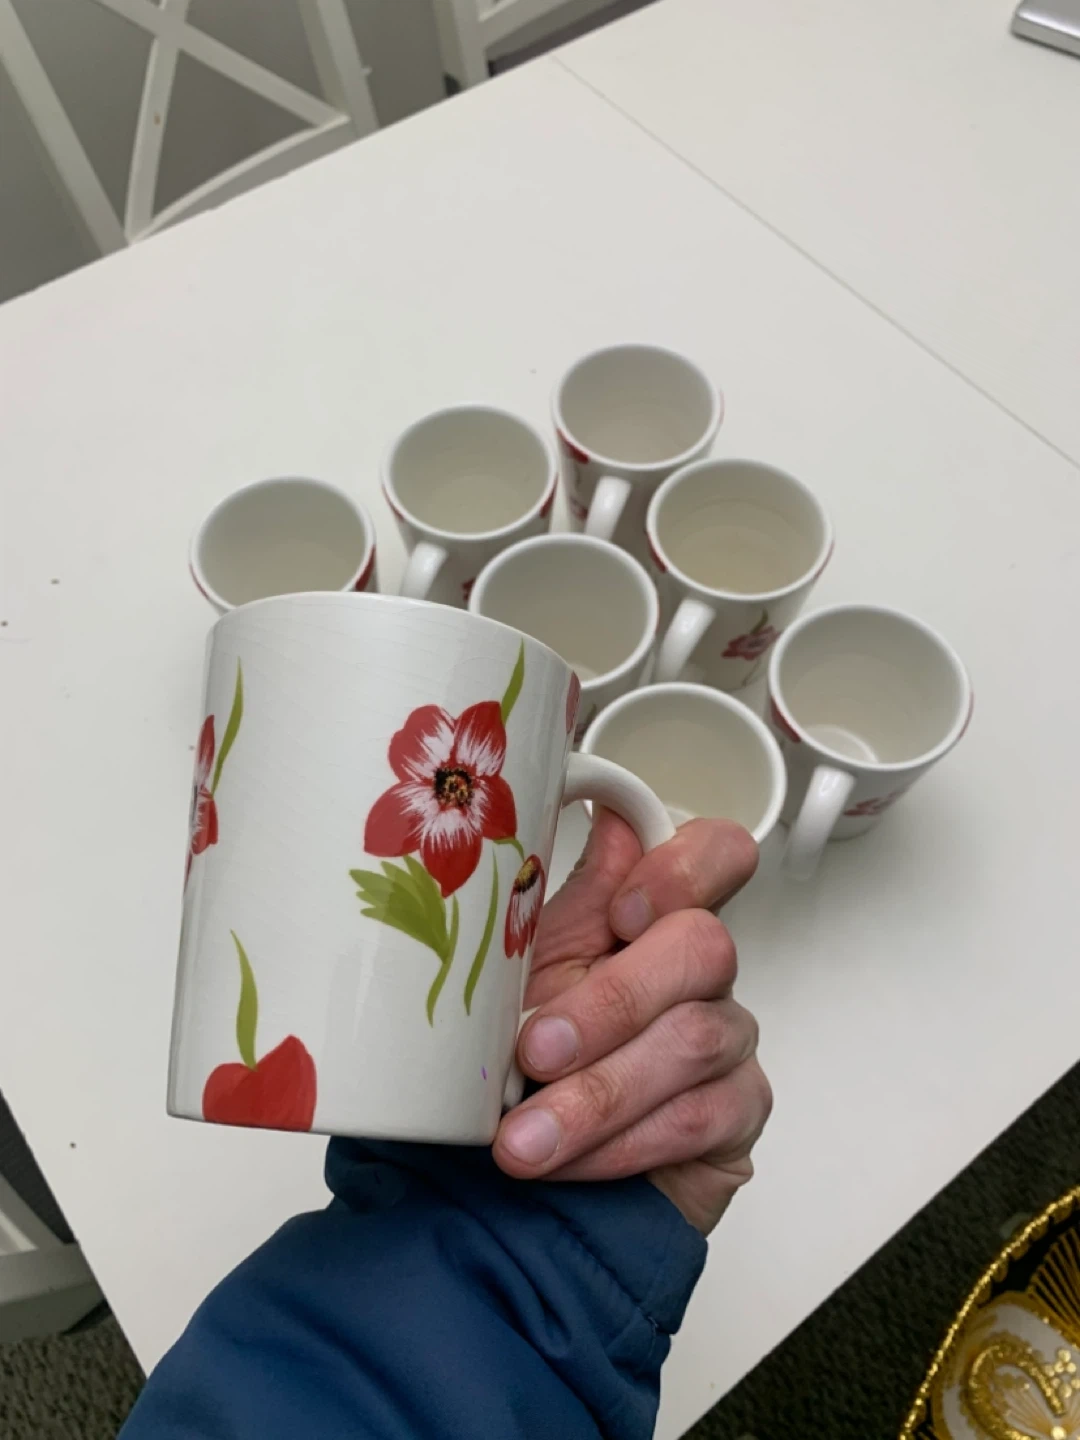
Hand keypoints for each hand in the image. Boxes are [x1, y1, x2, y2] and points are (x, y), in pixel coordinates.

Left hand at [493, 809, 771, 1234]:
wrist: (537, 1179)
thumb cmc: (529, 1063)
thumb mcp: (524, 973)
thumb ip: (553, 899)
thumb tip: (568, 799)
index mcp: (652, 917)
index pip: (716, 853)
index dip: (683, 869)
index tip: (621, 912)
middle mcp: (701, 969)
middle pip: (704, 946)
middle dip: (609, 1004)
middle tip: (531, 1051)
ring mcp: (729, 1039)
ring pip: (691, 1041)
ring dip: (595, 1093)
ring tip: (522, 1137)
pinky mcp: (737, 1114)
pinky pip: (695, 1119)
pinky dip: (617, 1143)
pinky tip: (565, 1162)